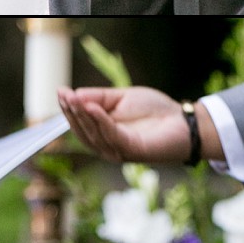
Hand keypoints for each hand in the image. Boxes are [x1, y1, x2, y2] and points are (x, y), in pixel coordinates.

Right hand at [58, 85, 210, 165]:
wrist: (183, 122)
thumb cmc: (155, 111)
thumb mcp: (122, 98)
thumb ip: (99, 97)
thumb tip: (75, 94)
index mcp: (104, 134)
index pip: (80, 123)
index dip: (69, 108)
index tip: (60, 91)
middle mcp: (108, 146)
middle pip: (83, 131)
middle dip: (71, 112)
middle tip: (64, 94)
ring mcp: (119, 151)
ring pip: (94, 135)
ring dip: (82, 115)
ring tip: (74, 98)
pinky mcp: (132, 150)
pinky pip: (111, 135)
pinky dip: (100, 121)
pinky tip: (92, 107)